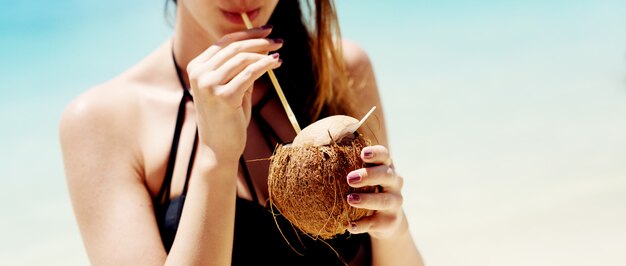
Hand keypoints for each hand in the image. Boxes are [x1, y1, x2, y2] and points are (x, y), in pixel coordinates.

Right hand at [187, 26, 282, 162]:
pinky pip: (249, 74)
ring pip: (242, 59)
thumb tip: (261, 48)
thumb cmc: (227, 118)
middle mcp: (199, 73)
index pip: (224, 42)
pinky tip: (276, 63)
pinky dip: (265, 65)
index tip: (267, 31)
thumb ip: (240, 69)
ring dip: (264, 53)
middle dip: (259, 41)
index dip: (247, 33)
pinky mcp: (223, 96)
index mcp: (196, 67)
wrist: (219, 148)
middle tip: (278, 40)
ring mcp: (208, 85)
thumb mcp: (232, 88)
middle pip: (233, 47)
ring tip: (278, 54)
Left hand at [346, 145, 407, 238]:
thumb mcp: (363, 176)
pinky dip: (363, 225)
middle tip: (350, 178)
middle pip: (386, 175)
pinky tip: (349, 225)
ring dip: (367, 200)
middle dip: (369, 175)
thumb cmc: (368, 189)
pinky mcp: (391, 221)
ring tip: (350, 199)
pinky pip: (376, 223)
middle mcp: (394, 183)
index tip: (362, 153)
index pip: (385, 155)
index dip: (376, 153)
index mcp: (386, 167)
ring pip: (384, 200)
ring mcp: (395, 202)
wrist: (387, 219)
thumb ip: (347, 163)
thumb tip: (315, 145)